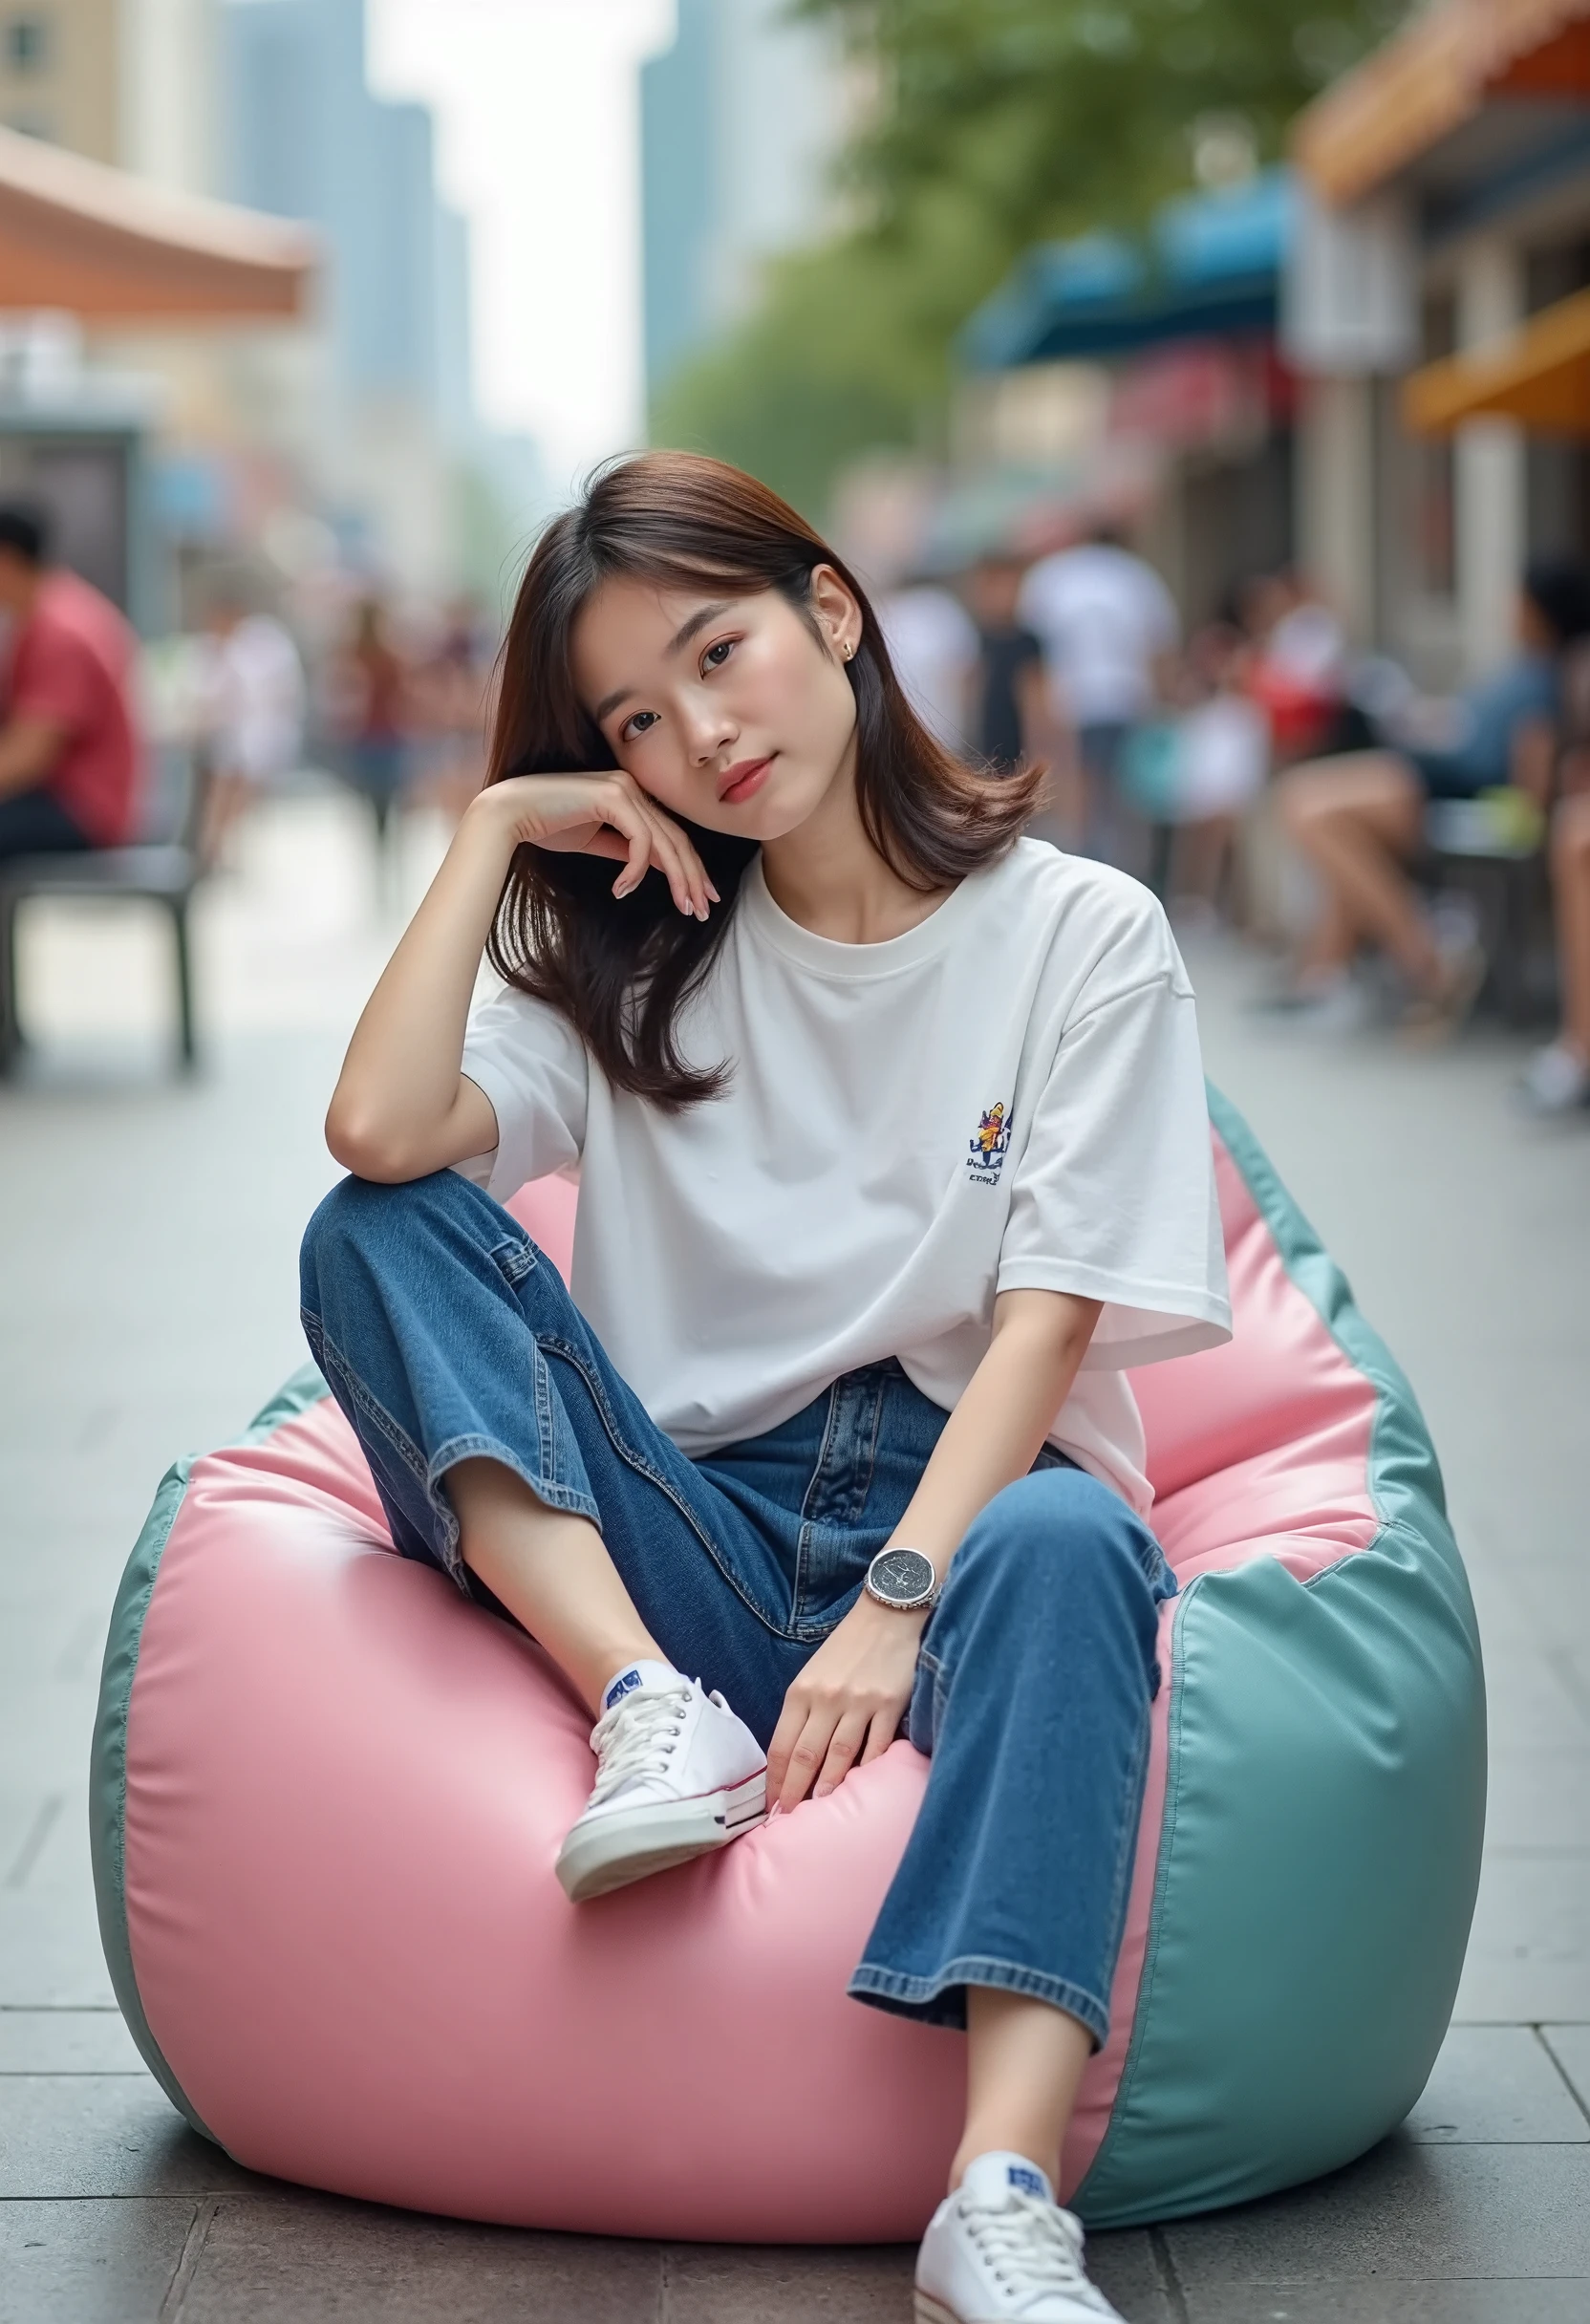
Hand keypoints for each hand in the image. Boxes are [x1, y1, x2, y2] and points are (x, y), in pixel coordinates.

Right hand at [471, 771, 717, 920]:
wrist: (509, 814)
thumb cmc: (546, 826)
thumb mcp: (595, 842)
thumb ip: (625, 850)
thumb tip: (655, 868)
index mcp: (630, 796)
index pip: (671, 834)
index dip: (690, 867)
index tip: (701, 897)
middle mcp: (631, 787)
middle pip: (677, 837)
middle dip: (694, 877)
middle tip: (702, 909)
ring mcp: (623, 788)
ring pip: (665, 840)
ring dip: (677, 878)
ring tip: (682, 907)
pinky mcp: (612, 797)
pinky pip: (640, 840)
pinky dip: (636, 870)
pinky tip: (622, 890)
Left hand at [767, 1592, 924, 1811]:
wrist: (886, 1617)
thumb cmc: (846, 1648)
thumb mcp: (812, 1674)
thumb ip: (803, 1711)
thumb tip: (794, 1760)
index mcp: (801, 1691)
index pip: (782, 1745)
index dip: (775, 1780)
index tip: (771, 1804)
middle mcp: (827, 1698)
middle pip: (806, 1755)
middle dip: (795, 1791)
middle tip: (789, 1819)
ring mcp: (859, 1702)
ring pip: (839, 1754)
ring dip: (827, 1785)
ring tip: (820, 1807)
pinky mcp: (889, 1704)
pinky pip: (876, 1745)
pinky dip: (867, 1768)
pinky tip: (860, 1786)